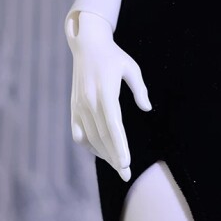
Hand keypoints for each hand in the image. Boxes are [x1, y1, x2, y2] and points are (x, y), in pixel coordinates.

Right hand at [64, 9, 150, 182]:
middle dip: (114, 158)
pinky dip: (88, 145)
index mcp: (105, 92)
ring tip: (117, 166)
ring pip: (91, 138)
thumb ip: (140, 89)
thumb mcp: (131, 68)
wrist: (87, 46)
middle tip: (125, 174)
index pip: (113, 126)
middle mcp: (89, 102)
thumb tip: (146, 108)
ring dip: (103, 154)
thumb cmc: (113, 57)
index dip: (119, 147)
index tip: (126, 163)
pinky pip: (79, 133)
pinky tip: (100, 152)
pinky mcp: (74, 107)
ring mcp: (79, 106)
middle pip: (102, 137)